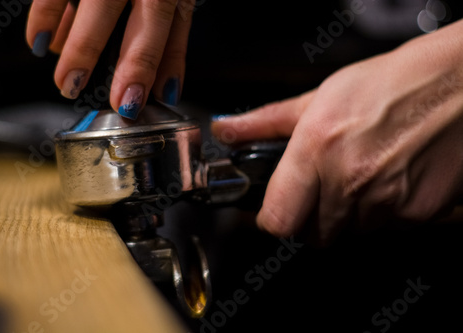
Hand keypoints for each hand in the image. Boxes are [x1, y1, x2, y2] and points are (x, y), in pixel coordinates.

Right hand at [26, 0, 194, 118]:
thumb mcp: (179, 4)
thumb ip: (173, 46)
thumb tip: (165, 91)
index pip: (154, 24)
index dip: (140, 65)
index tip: (128, 100)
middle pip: (106, 7)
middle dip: (89, 52)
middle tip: (77, 89)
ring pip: (79, 0)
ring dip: (66, 40)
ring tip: (64, 80)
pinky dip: (45, 17)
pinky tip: (42, 43)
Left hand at [212, 20, 462, 245]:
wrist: (458, 84)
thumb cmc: (392, 83)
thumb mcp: (320, 97)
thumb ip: (266, 122)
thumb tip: (227, 130)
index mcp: (318, 149)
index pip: (277, 221)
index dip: (274, 219)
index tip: (277, 211)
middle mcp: (350, 180)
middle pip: (313, 234)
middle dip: (312, 217)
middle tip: (324, 186)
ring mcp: (387, 201)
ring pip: (350, 231)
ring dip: (349, 213)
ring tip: (363, 173)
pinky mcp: (419, 213)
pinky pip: (386, 228)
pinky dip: (383, 211)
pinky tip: (390, 178)